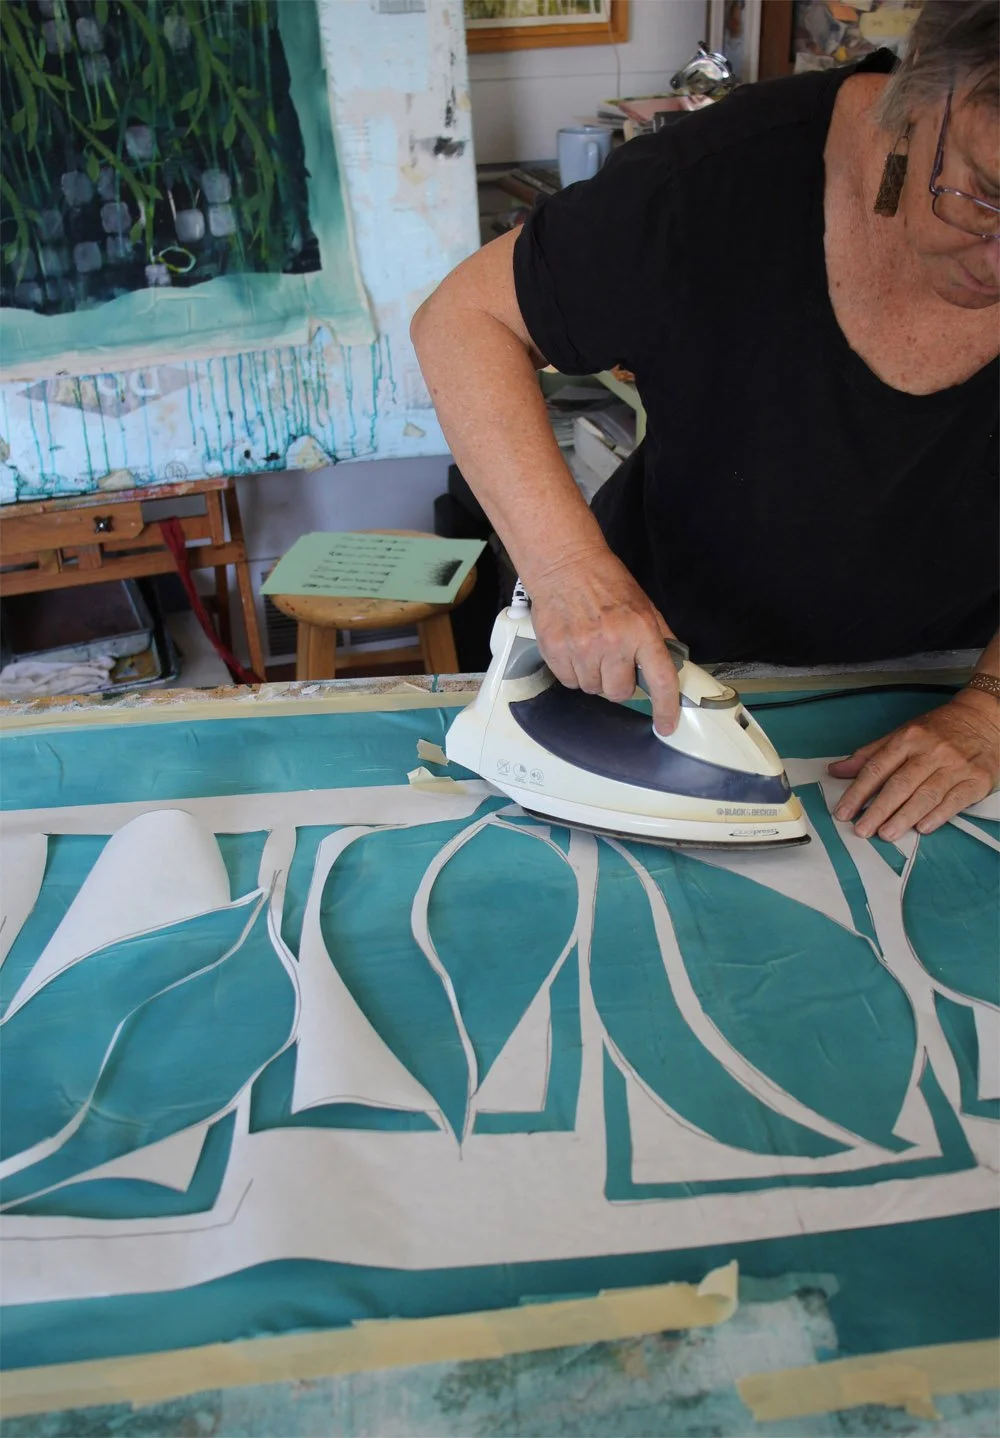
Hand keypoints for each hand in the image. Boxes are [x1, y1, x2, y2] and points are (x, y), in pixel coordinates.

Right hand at [527, 545, 680, 733]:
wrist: (565, 565)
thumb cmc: (605, 581)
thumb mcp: (644, 606)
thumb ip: (660, 637)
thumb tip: (675, 664)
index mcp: (641, 631)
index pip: (661, 680)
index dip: (666, 708)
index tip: (666, 724)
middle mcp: (612, 642)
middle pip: (620, 692)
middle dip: (619, 683)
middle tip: (614, 662)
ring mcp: (582, 648)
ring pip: (592, 689)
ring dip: (594, 676)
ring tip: (591, 648)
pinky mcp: (556, 651)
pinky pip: (569, 682)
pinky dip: (573, 672)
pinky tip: (574, 648)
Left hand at [828, 690, 999, 840]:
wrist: (985, 717)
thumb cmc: (939, 729)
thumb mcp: (903, 733)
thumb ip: (870, 754)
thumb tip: (836, 770)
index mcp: (908, 738)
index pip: (877, 768)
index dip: (857, 792)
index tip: (843, 812)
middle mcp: (931, 751)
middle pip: (900, 784)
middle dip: (878, 810)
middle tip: (862, 830)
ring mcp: (955, 765)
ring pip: (926, 795)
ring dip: (904, 817)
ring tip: (886, 834)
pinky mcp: (977, 779)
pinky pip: (955, 800)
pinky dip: (938, 815)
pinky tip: (922, 828)